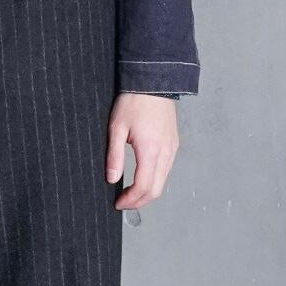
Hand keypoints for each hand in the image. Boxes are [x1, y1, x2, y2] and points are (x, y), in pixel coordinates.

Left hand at [106, 93, 178, 211]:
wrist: (154, 82)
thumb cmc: (134, 101)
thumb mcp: (116, 128)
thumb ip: (114, 156)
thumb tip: (112, 179)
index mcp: (151, 150)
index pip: (144, 187)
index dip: (131, 200)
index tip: (118, 203)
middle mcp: (166, 152)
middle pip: (156, 190)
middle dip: (140, 201)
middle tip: (124, 203)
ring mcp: (172, 149)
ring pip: (163, 182)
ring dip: (148, 192)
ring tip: (130, 193)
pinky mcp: (173, 144)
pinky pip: (166, 170)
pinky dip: (155, 180)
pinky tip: (142, 178)